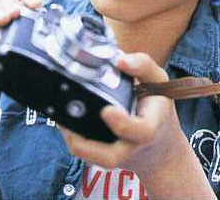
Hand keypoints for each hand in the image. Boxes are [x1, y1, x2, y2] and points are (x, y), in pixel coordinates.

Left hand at [61, 52, 186, 176]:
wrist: (159, 144)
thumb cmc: (155, 107)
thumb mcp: (158, 81)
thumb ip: (143, 66)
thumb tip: (119, 60)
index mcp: (151, 126)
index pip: (141, 132)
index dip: (123, 124)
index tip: (106, 110)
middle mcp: (133, 145)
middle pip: (111, 157)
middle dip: (88, 145)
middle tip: (68, 122)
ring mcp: (117, 155)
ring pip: (92, 159)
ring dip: (74, 140)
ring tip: (61, 118)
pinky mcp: (102, 156)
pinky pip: (85, 153)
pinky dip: (72, 138)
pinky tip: (63, 119)